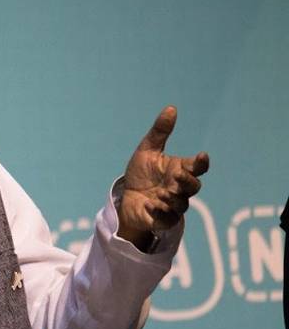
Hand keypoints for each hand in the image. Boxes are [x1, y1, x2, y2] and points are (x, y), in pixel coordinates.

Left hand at [118, 106, 209, 250]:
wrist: (127, 198)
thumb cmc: (141, 174)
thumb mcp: (147, 151)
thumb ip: (160, 132)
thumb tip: (171, 108)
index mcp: (180, 170)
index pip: (197, 167)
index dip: (201, 162)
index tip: (201, 156)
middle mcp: (180, 188)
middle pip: (193, 187)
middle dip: (187, 181)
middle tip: (177, 176)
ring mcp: (173, 205)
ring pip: (182, 204)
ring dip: (173, 198)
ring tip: (161, 193)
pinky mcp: (163, 220)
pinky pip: (167, 219)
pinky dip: (159, 213)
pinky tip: (150, 205)